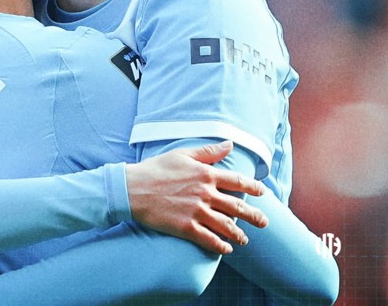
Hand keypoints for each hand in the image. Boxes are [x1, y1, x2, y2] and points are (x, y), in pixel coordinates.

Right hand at [126, 140, 267, 254]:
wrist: (132, 189)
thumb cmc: (155, 169)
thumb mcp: (181, 154)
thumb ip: (208, 152)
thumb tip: (229, 145)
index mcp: (206, 174)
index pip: (238, 181)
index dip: (254, 188)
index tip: (262, 193)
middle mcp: (206, 193)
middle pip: (238, 207)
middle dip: (255, 216)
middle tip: (263, 222)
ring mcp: (197, 211)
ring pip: (227, 226)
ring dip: (239, 234)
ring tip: (244, 239)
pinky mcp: (186, 227)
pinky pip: (210, 240)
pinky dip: (221, 246)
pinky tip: (227, 249)